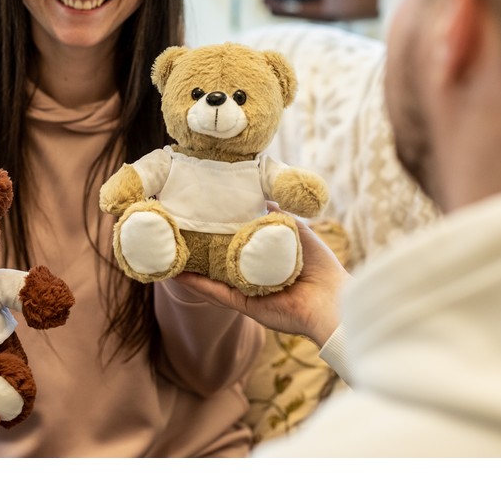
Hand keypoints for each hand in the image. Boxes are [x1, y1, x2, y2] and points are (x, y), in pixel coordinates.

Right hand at [171, 218, 348, 346]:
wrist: (331, 299)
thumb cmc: (319, 262)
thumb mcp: (294, 228)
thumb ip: (274, 214)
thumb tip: (255, 195)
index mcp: (266, 257)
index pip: (235, 242)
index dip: (218, 230)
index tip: (199, 216)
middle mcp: (253, 274)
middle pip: (219, 260)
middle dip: (199, 249)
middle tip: (178, 232)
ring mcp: (247, 290)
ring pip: (212, 277)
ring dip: (191, 267)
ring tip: (170, 253)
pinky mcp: (245, 305)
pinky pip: (217, 294)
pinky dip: (198, 285)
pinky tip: (179, 274)